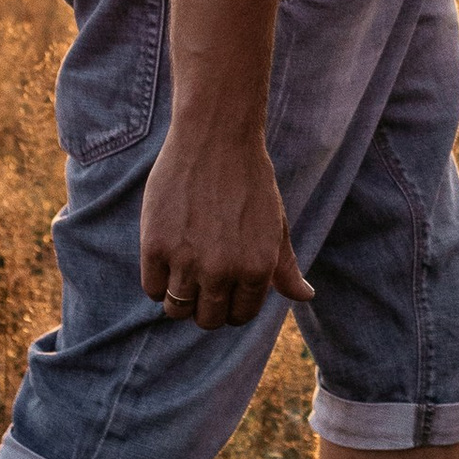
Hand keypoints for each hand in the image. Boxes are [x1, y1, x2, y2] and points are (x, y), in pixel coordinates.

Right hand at [140, 119, 315, 330]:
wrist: (214, 138)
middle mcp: (223, 271)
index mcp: (258, 269)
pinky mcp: (156, 247)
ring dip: (181, 297)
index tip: (225, 288)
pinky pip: (153, 289)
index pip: (240, 315)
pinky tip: (167, 259)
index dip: (232, 305)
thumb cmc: (249, 180)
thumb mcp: (276, 224)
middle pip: (208, 319)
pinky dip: (158, 282)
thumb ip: (285, 266)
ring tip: (185, 269)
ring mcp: (187, 260)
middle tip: (202, 279)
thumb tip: (304, 297)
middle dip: (206, 306)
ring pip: (177, 310)